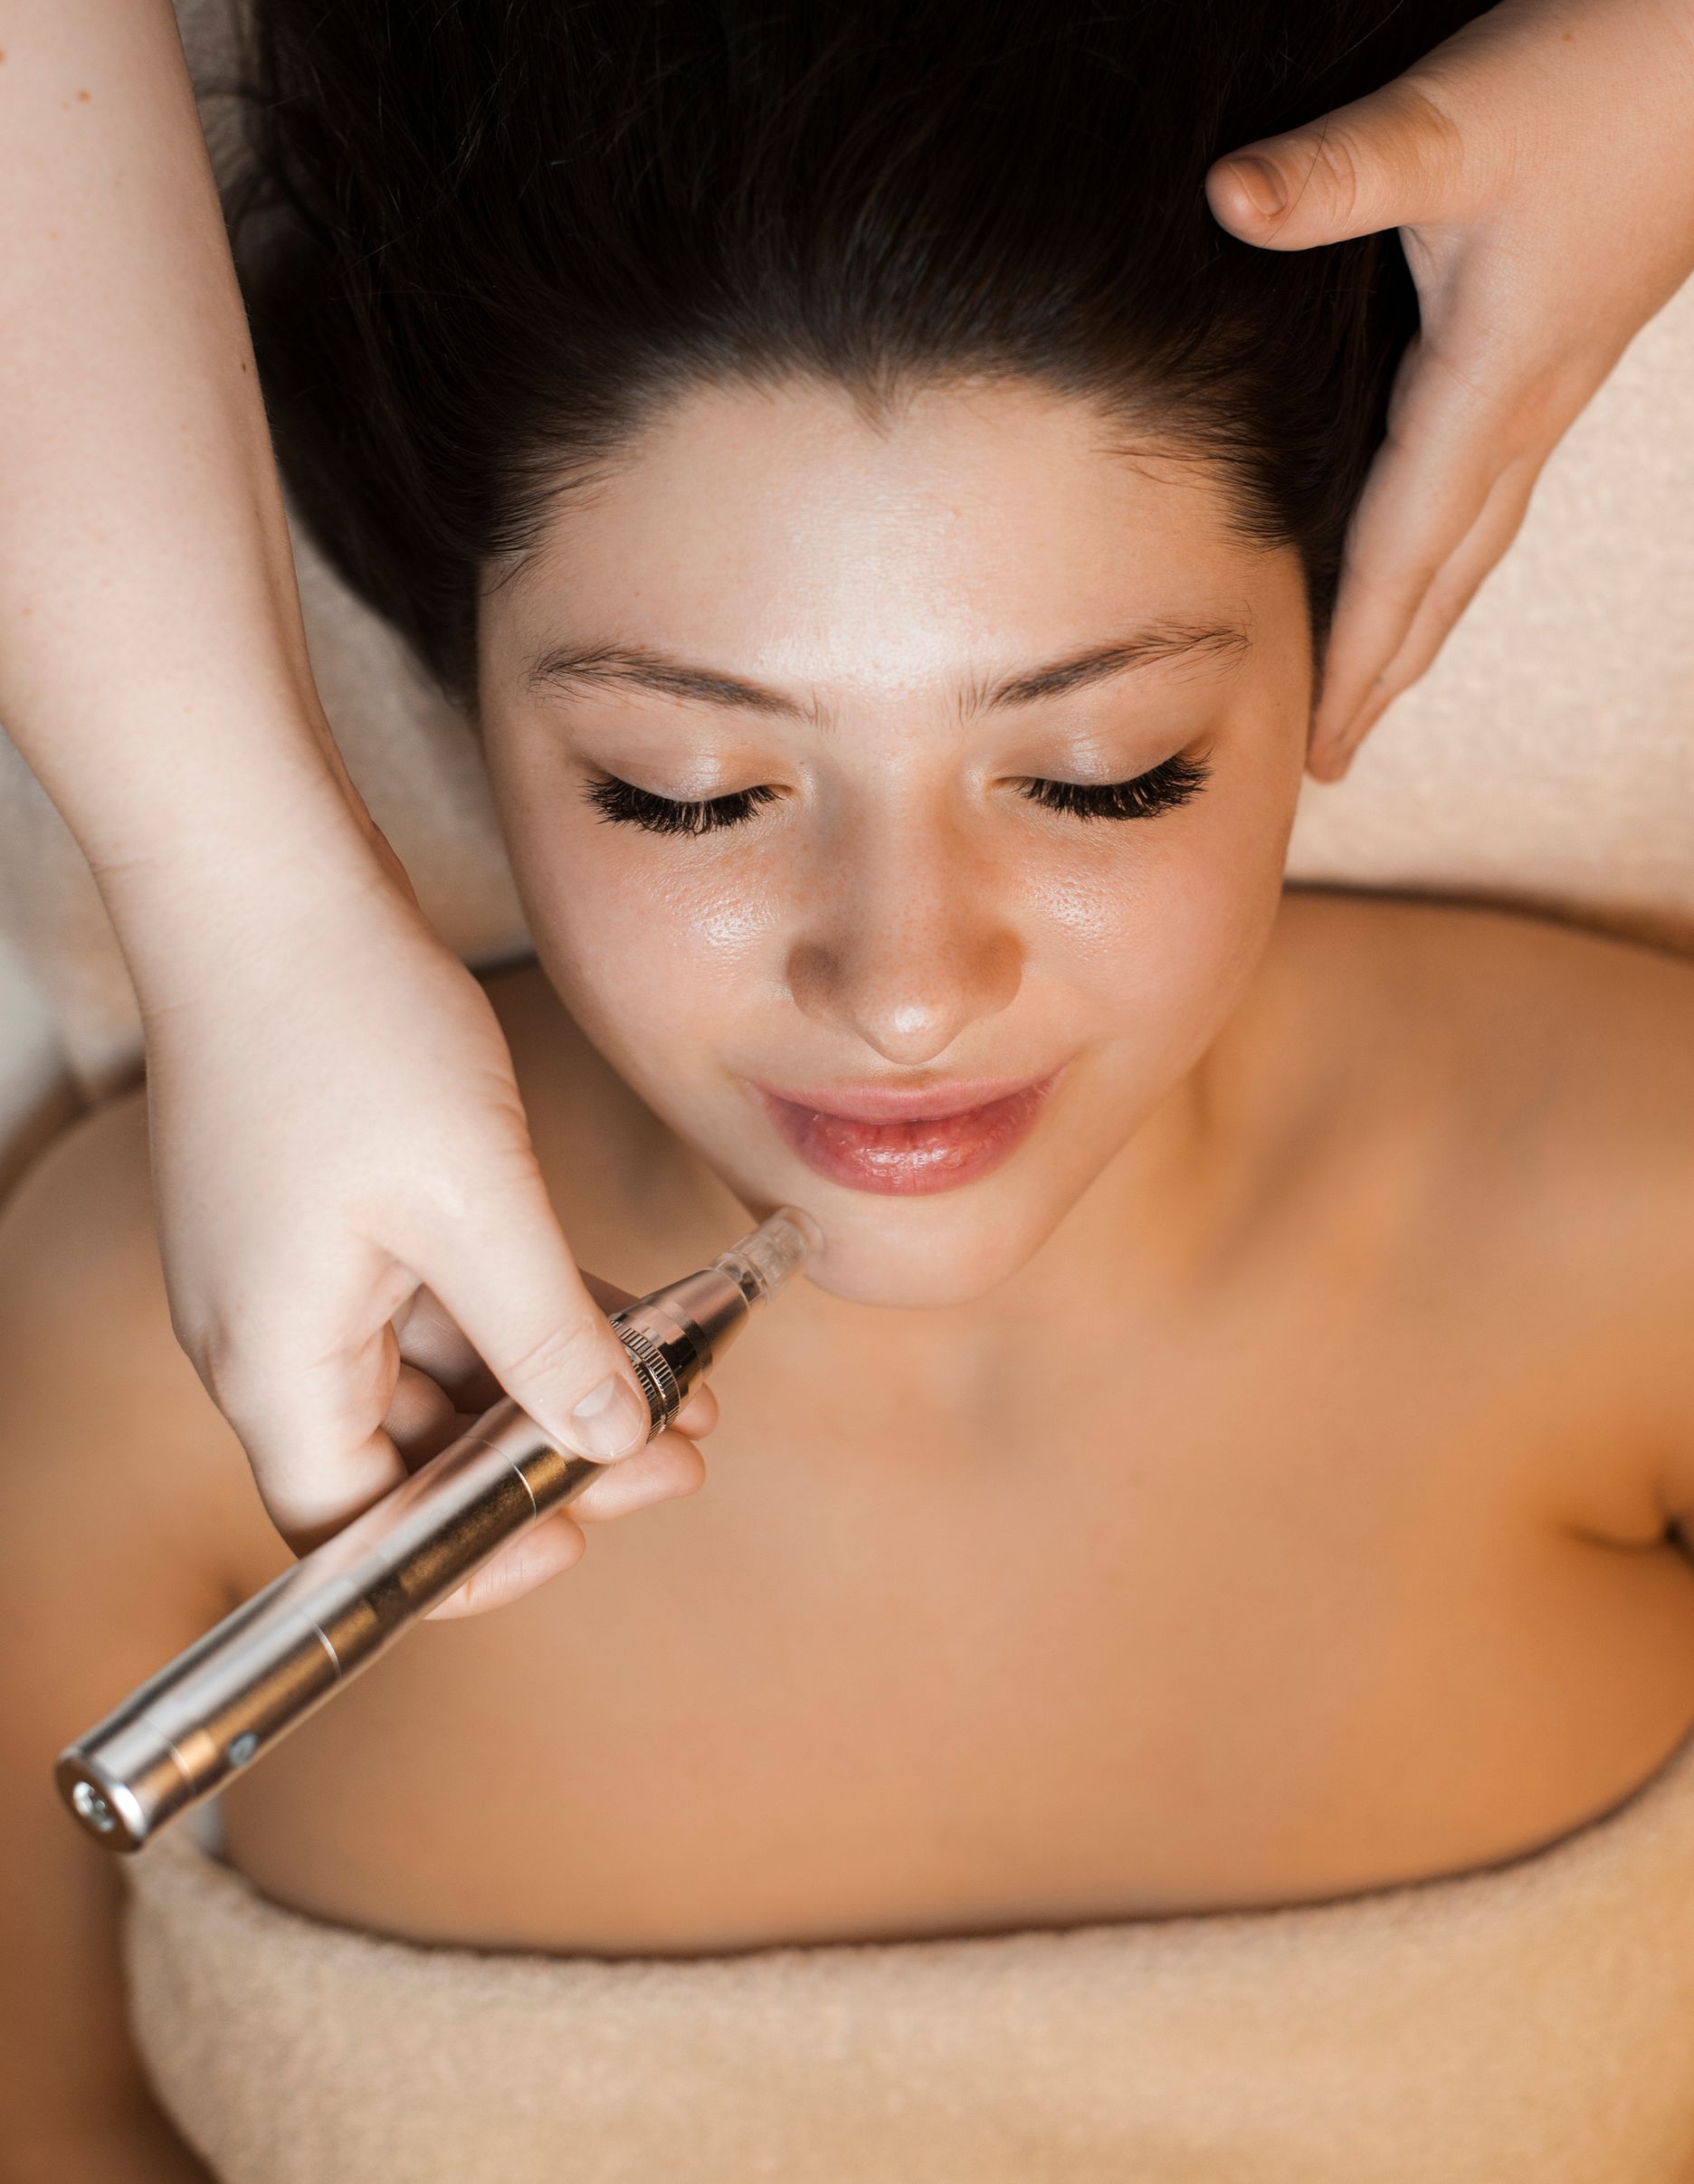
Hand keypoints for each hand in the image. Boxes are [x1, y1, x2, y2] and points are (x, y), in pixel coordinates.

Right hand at [139, 836, 696, 1612]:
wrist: (263, 880)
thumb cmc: (341, 1029)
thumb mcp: (473, 1201)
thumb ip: (546, 1336)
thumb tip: (613, 1440)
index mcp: (276, 1361)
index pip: (352, 1534)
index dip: (465, 1560)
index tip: (574, 1537)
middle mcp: (273, 1336)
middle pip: (411, 1458)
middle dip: (549, 1461)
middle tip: (679, 1450)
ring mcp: (300, 1272)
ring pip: (438, 1375)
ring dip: (555, 1381)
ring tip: (683, 1383)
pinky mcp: (335, 1213)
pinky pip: (434, 1299)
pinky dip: (525, 1311)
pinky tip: (626, 1309)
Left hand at [1207, 0, 1693, 780]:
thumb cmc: (1591, 74)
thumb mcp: (1447, 120)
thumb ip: (1334, 169)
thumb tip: (1220, 195)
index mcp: (1490, 383)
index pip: (1402, 553)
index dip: (1353, 652)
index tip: (1315, 746)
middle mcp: (1529, 404)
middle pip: (1446, 575)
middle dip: (1386, 670)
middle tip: (1332, 759)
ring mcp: (1558, 377)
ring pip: (1479, 536)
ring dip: (1425, 616)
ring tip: (1378, 683)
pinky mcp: (1568, 336)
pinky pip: (1498, 481)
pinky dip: (1453, 542)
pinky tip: (1436, 535)